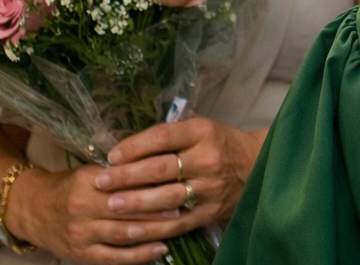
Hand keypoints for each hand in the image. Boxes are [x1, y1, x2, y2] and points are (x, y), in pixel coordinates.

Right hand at [6, 162, 172, 264]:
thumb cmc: (72, 185)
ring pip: (124, 234)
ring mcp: (82, 234)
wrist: (35, 210)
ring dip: (153, 230)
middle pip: (127, 208)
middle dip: (158, 206)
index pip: (126, 181)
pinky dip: (138, 255)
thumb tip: (160, 164)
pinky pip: (114, 257)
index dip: (151, 181)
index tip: (177, 178)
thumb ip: (121, 171)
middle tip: (184, 202)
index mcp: (90, 182)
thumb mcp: (92, 170)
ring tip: (178, 225)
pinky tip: (159, 249)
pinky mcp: (82, 254)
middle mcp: (84, 209)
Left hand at [99, 116, 266, 231]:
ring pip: (166, 198)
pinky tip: (131, 230)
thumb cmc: (222, 143)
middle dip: (127, 176)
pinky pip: (177, 223)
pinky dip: (152, 229)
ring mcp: (210, 187)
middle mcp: (207, 158)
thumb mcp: (203, 128)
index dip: (135, 146)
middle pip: (160, 168)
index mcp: (203, 131)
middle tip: (101, 181)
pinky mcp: (210, 211)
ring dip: (135, 202)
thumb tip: (129, 145)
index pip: (163, 136)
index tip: (112, 155)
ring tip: (110, 205)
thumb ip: (173, 135)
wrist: (258, 165)